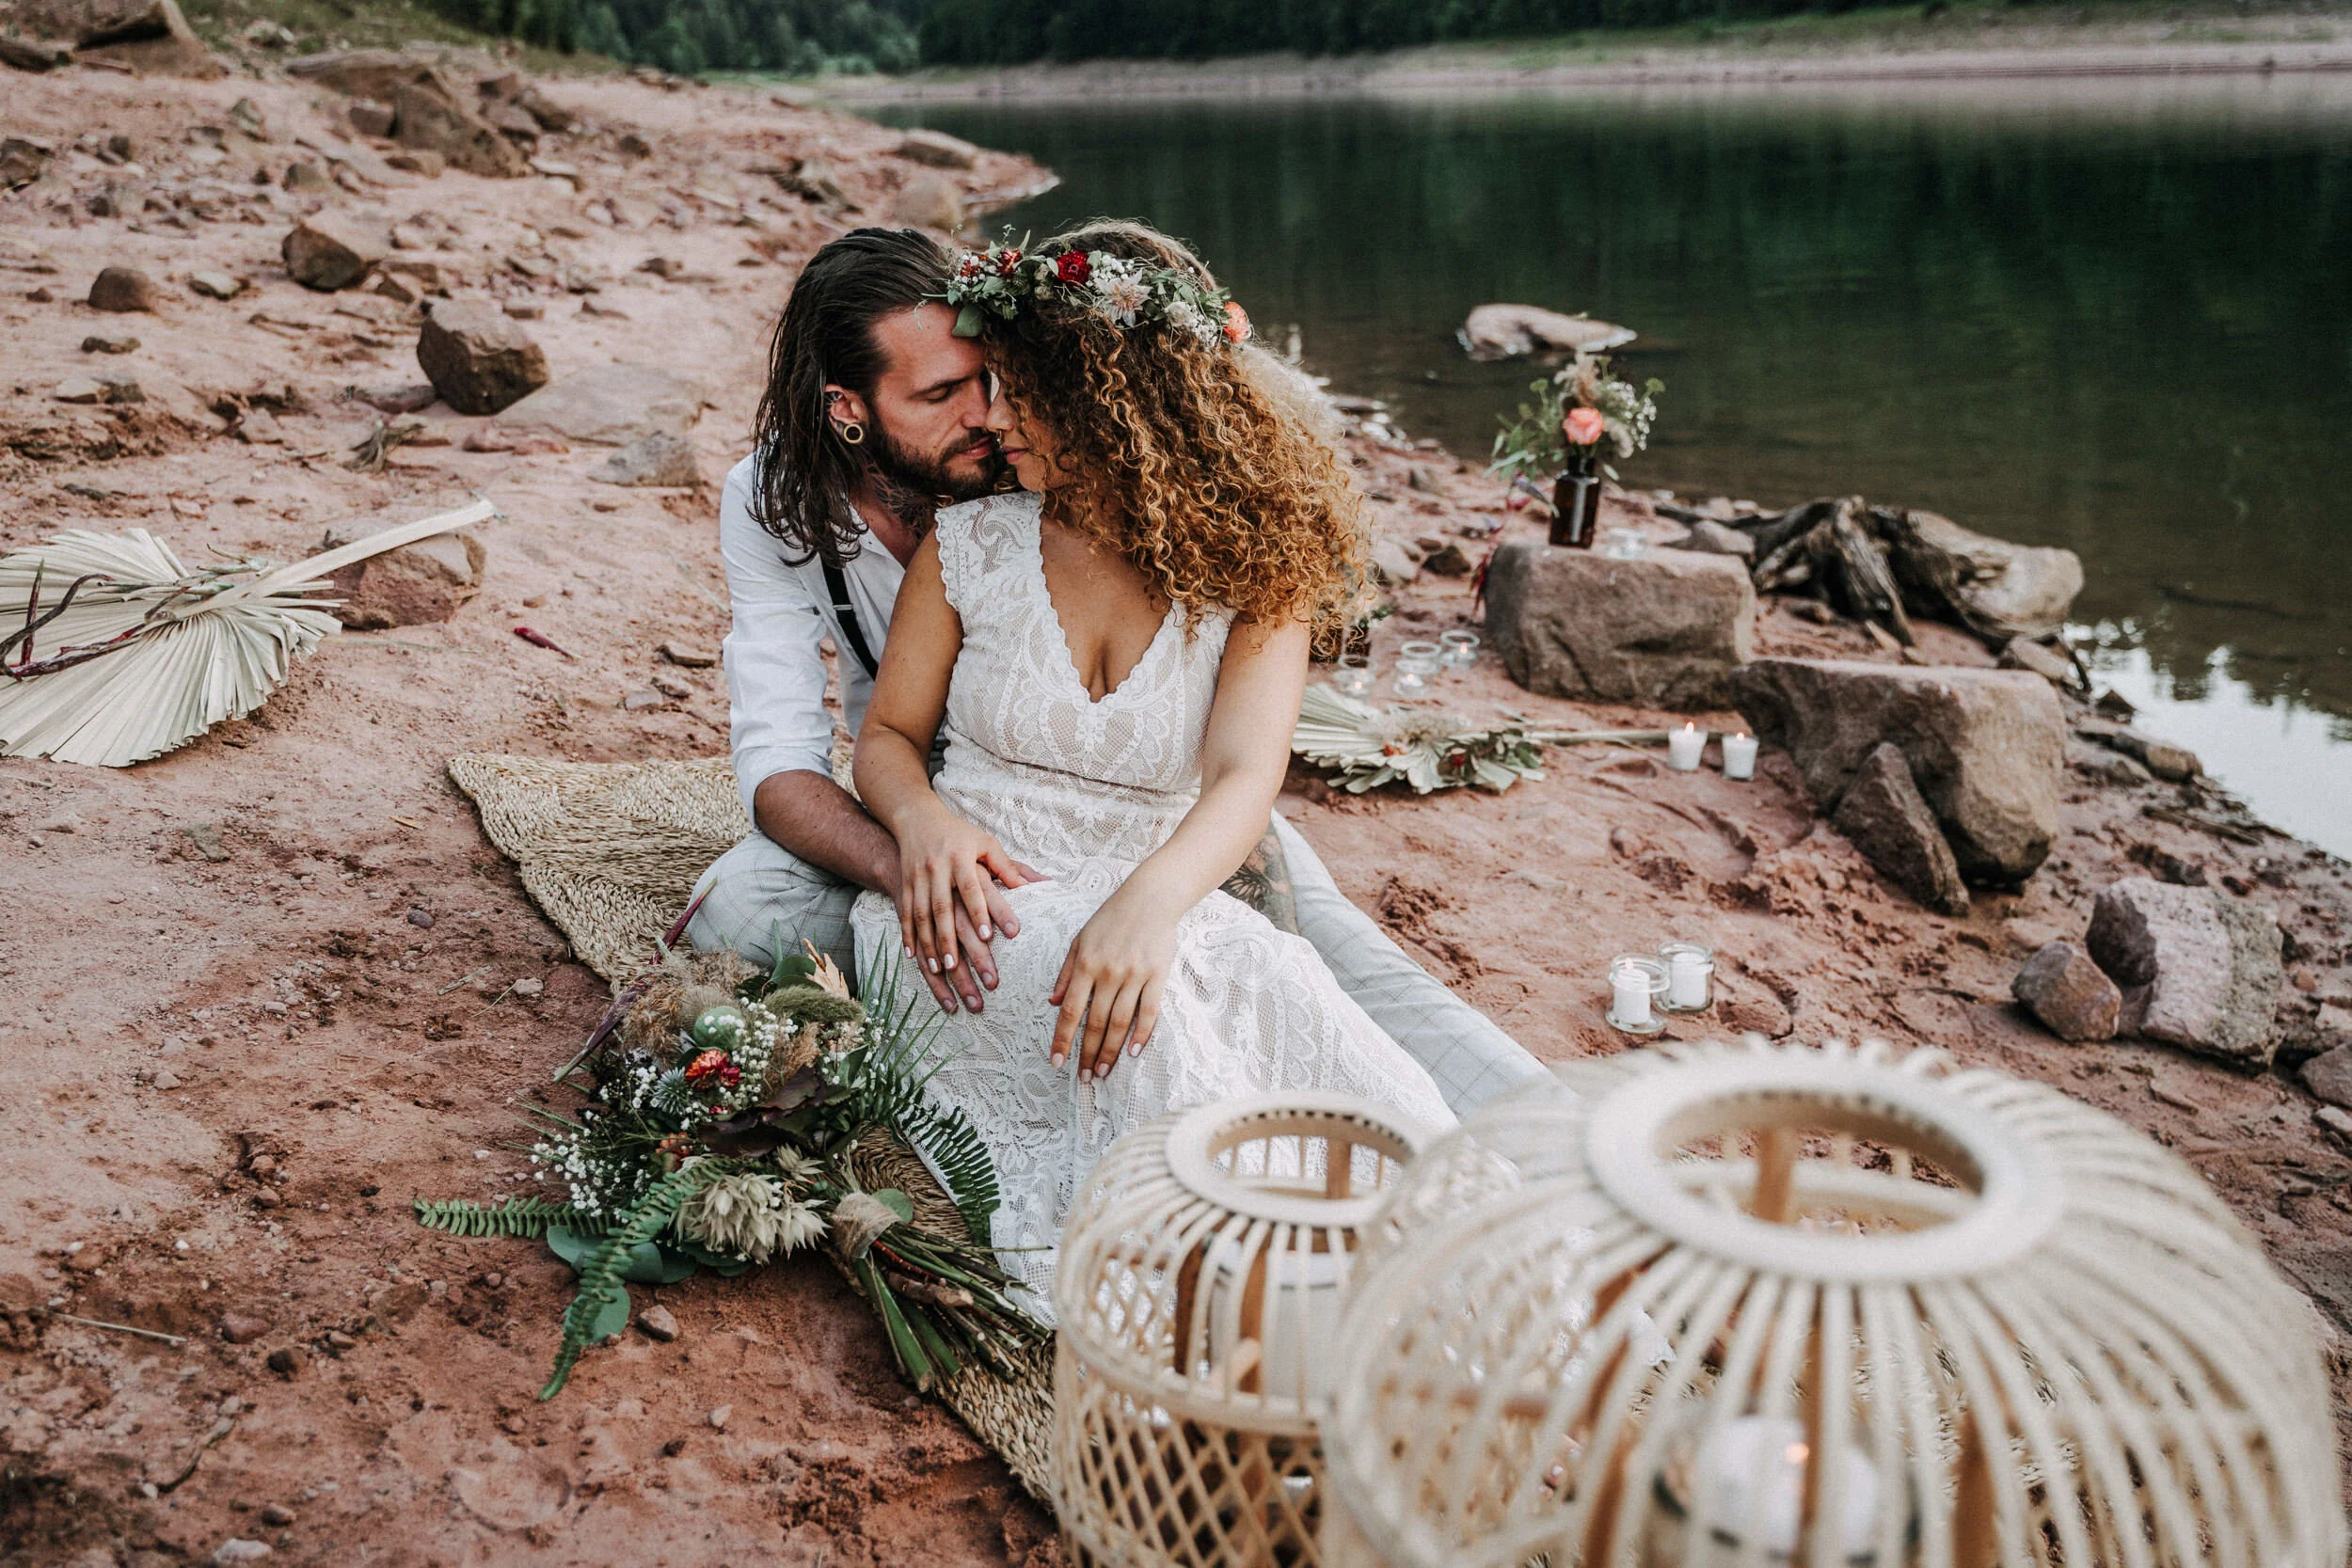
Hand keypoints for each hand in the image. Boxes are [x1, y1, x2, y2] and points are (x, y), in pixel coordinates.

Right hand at [890, 807, 1037, 983]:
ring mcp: (918, 879)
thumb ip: (1008, 866)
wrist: (917, 819)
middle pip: (943, 909)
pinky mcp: (905, 885)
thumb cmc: (959, 834)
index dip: (980, 912)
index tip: (989, 936)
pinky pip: (905, 914)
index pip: (972, 888)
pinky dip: (908, 936)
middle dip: (949, 938)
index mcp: (961, 858)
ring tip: (940, 969)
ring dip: (929, 944)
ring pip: (921, 916)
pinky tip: (915, 957)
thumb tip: (1036, 885)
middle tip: (957, 966)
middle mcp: (937, 869)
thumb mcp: (985, 843)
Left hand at [1049, 885, 1176, 1080]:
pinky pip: (1149, 1011)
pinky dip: (1141, 1034)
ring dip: (1110, 1051)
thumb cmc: (1111, 918)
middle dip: (1087, 1054)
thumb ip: (1066, 972)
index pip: (1070, 1011)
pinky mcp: (1157, 975)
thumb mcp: (1080, 940)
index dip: (1062, 1039)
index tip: (1056, 1062)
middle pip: (1095, 1023)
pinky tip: (1132, 1052)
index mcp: (1085, 965)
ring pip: (1120, 1022)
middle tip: (1083, 1078)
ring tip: (1103, 1072)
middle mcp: (1108, 973)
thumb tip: (1052, 1002)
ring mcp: (1134, 975)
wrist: (1149, 898)